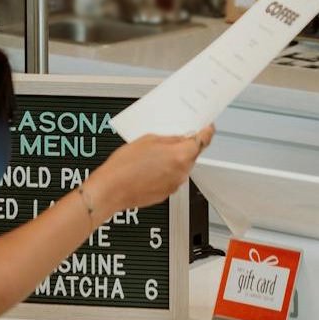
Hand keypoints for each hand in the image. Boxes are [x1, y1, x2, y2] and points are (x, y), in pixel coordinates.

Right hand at [86, 125, 214, 214]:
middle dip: (183, 146)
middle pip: (192, 154)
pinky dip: (166, 172)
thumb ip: (170, 138)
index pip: (204, 140)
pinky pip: (172, 177)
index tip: (207, 126)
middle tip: (168, 140)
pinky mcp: (167, 193)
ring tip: (152, 157)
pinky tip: (149, 168)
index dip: (206, 131)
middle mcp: (182, 172)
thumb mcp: (148, 139)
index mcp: (180, 155)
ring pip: (181, 167)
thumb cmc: (124, 166)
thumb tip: (180, 137)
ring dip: (173, 160)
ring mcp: (175, 184)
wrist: (111, 190)